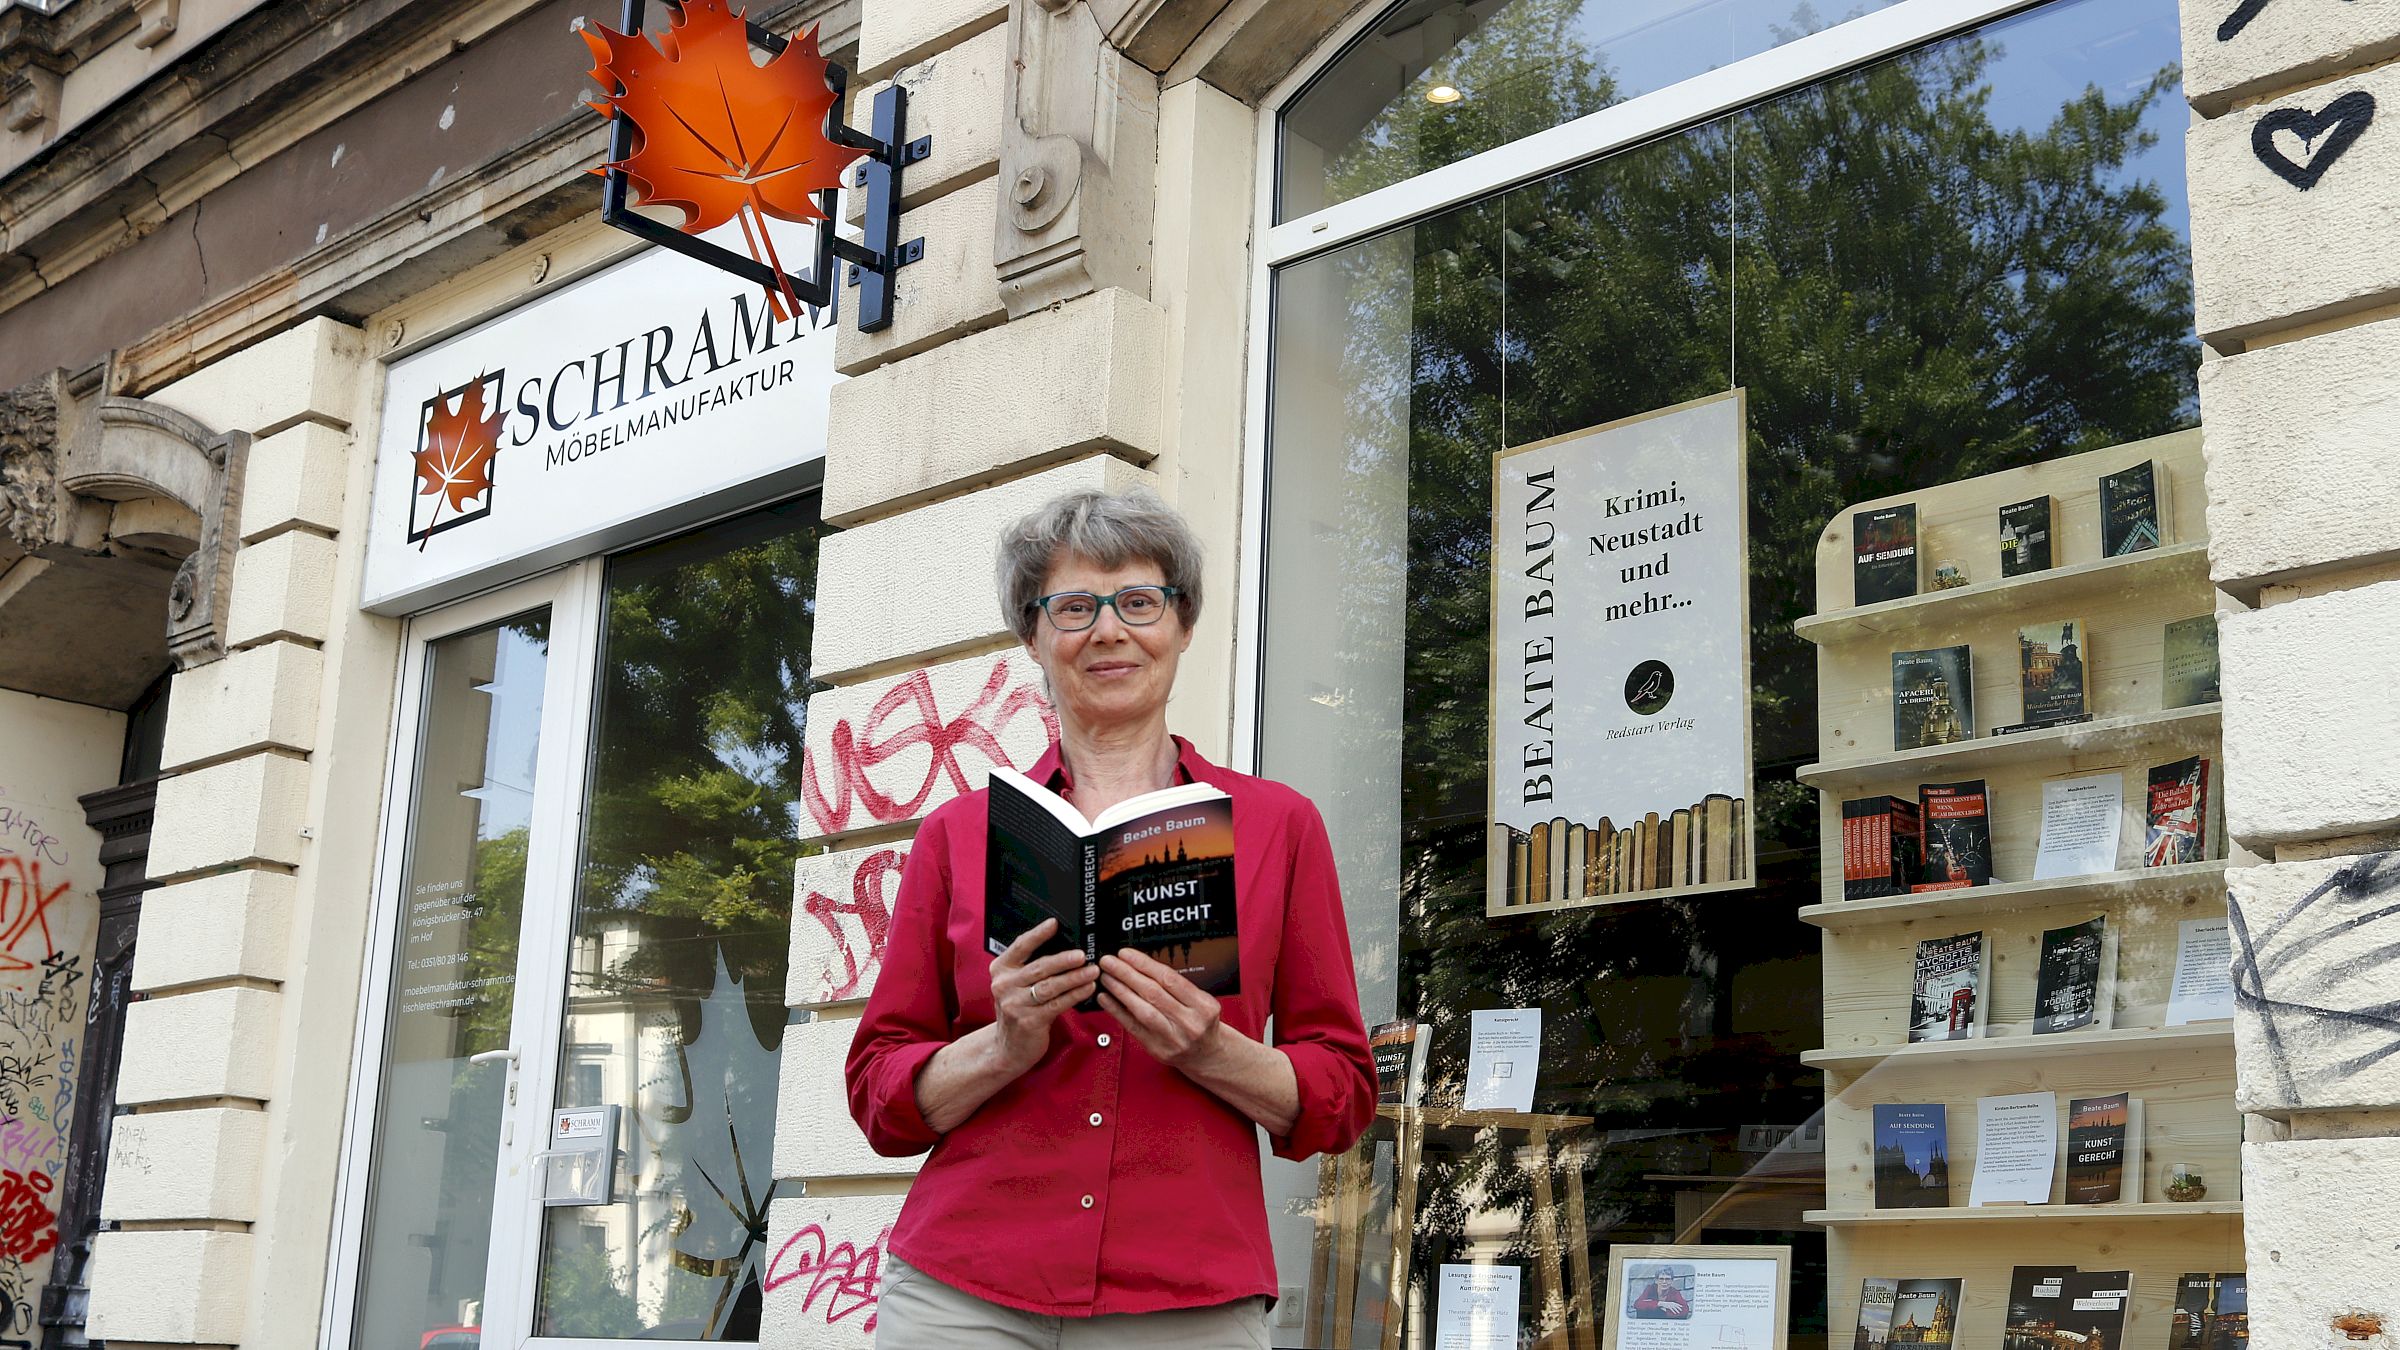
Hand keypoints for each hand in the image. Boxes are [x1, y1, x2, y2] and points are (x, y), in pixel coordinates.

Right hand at [988, 919, 1098, 1073]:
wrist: (1007, 1048)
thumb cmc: (1018, 1010)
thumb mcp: (1016, 985)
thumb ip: (1031, 967)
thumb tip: (1065, 946)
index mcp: (1001, 969)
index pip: (1020, 946)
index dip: (1038, 934)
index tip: (1054, 924)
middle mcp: (1004, 985)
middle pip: (1039, 967)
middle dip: (1064, 960)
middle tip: (1083, 955)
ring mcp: (1015, 1004)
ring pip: (1050, 986)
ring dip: (1074, 977)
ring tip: (1092, 971)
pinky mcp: (1028, 1021)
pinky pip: (1057, 1004)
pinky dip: (1075, 995)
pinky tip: (1087, 989)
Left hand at [1096, 948, 1224, 1069]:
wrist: (1207, 1054)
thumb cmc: (1201, 1023)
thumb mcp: (1200, 1001)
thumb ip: (1176, 986)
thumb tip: (1141, 965)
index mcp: (1203, 1005)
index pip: (1169, 979)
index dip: (1145, 964)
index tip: (1127, 955)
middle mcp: (1189, 1022)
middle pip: (1153, 993)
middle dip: (1127, 974)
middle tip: (1110, 962)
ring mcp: (1173, 1038)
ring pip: (1142, 1010)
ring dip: (1120, 991)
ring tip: (1107, 977)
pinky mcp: (1157, 1049)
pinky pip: (1133, 1027)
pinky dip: (1117, 1011)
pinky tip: (1106, 999)